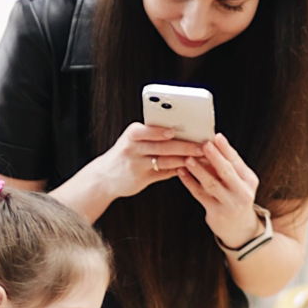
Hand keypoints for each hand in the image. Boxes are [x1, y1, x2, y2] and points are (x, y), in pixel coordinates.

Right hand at [90, 122, 206, 200]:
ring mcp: (137, 164)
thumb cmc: (125, 154)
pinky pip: (164, 173)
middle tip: (203, 145)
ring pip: (166, 160)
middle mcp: (133, 148)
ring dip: (186, 159)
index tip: (185, 129)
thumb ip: (152, 133)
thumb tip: (181, 129)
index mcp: (133, 133)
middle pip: (164, 145)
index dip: (167, 131)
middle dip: (186, 145)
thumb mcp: (133, 138)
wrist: (105, 176)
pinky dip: (179, 170)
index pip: (152, 129)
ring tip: (202, 157)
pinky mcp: (142, 178)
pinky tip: (191, 168)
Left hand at [179, 133, 262, 247]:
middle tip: (204, 144)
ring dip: (199, 170)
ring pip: (211, 184)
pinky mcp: (216, 212)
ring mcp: (229, 203)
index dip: (226, 149)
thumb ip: (228, 166)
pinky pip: (200, 195)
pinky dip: (189, 183)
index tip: (216, 136)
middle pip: (227, 172)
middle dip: (215, 157)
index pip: (236, 161)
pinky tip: (180, 173)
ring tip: (187, 159)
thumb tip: (211, 143)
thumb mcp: (239, 182)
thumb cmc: (235, 197)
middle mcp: (242, 192)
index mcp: (249, 180)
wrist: (238, 228)